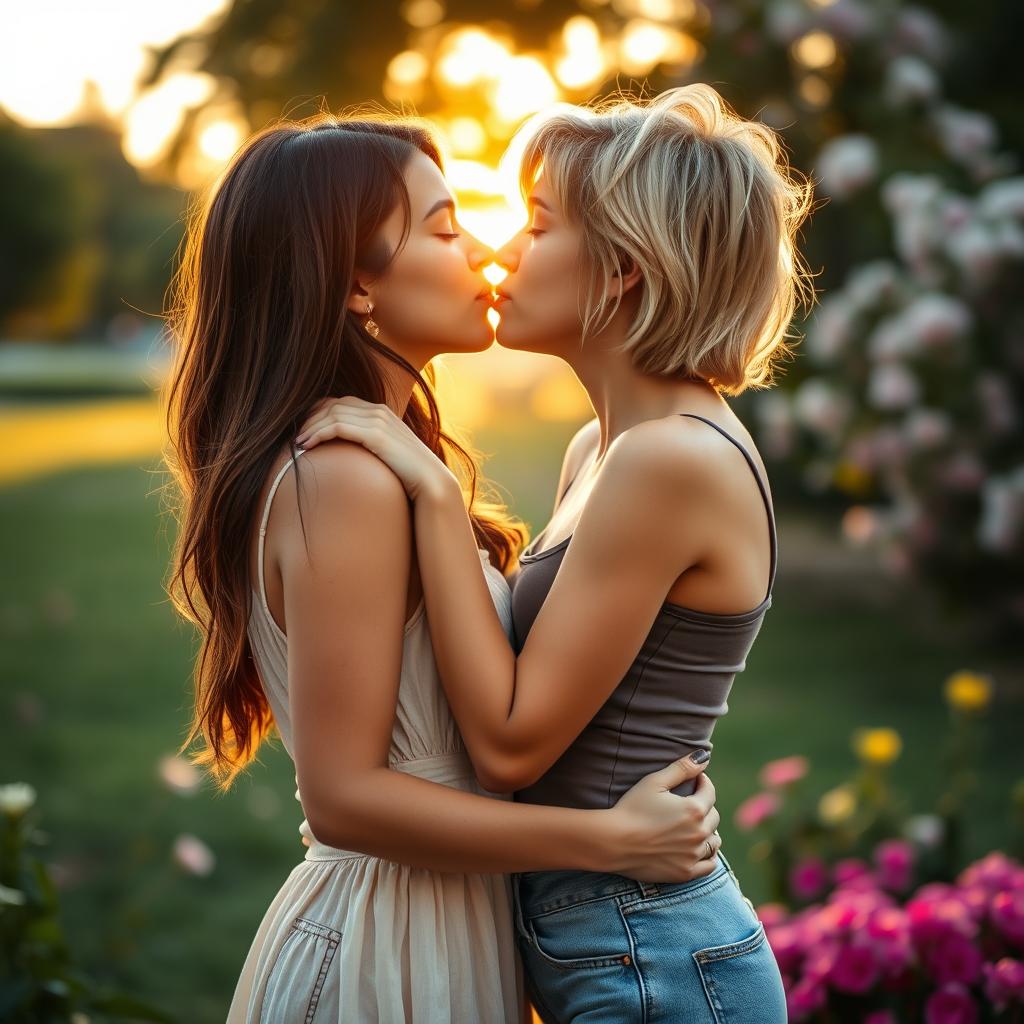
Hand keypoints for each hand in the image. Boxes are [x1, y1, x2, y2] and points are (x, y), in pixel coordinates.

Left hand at [295, 397, 457, 501]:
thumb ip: (371, 445)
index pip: (340, 402)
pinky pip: (338, 426)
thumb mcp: (387, 453)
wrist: (431, 482)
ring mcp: (378, 420)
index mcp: (380, 412)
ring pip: (332, 413)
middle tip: (296, 437)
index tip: (305, 430)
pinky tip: (308, 446)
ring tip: (298, 444)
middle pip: (332, 404)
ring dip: (310, 427)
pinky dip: (319, 433)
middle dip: (310, 418)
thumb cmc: (408, 473)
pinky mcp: (375, 433)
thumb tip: (351, 455)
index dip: (318, 413)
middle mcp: (378, 410)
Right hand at [604, 753, 721, 882]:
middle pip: (714, 816)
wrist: (614, 842)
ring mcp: (694, 855)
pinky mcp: (685, 872)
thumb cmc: (632, 808)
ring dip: (708, 831)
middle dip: (705, 805)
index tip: (694, 780)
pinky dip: (708, 855)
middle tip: (689, 802)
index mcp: (694, 809)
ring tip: (694, 825)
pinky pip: (709, 864)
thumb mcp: (654, 782)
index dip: (702, 782)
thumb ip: (682, 768)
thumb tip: (704, 757)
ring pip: (714, 840)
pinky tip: (697, 847)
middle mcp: (699, 833)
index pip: (709, 792)